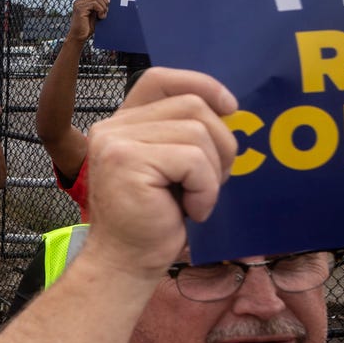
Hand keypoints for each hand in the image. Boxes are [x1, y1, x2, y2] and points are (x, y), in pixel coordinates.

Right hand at [67, 0, 109, 42]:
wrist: (79, 37)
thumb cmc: (87, 28)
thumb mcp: (95, 14)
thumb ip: (98, 6)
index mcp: (82, 1)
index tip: (108, 2)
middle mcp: (79, 1)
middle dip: (104, 0)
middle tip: (106, 10)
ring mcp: (79, 4)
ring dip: (103, 7)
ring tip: (103, 15)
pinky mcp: (80, 9)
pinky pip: (94, 4)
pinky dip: (100, 10)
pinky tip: (100, 17)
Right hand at [82, 67, 237, 274]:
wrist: (126, 263)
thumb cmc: (153, 221)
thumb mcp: (172, 169)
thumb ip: (184, 135)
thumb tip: (229, 112)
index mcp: (122, 125)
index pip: (159, 79)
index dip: (200, 84)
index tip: (231, 108)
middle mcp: (112, 127)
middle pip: (191, 105)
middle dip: (221, 142)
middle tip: (215, 181)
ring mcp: (116, 142)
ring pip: (196, 132)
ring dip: (212, 172)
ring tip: (198, 200)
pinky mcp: (126, 161)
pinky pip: (192, 160)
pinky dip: (205, 189)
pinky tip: (191, 211)